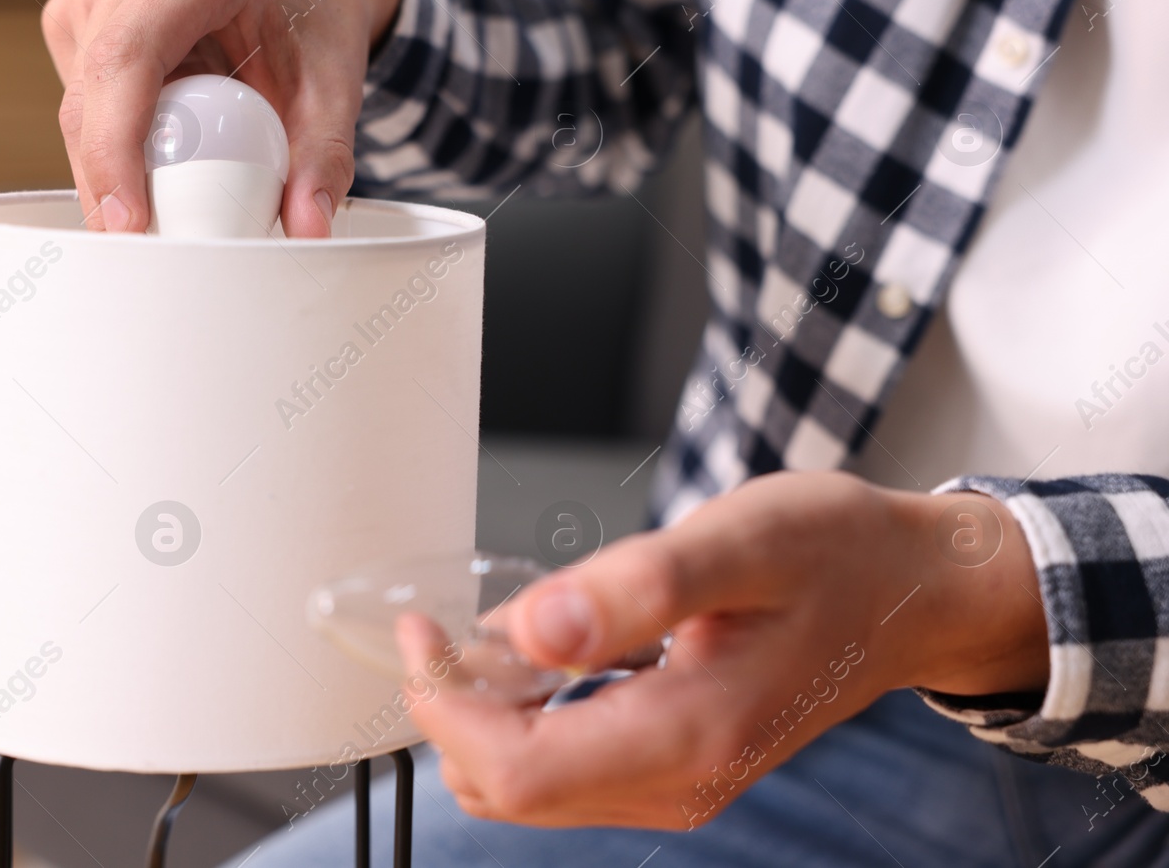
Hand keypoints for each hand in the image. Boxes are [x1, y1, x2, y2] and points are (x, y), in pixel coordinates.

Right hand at [40, 0, 400, 233]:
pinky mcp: (81, 14)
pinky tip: (157, 144)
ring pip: (76, 101)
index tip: (127, 221)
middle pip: (91, 90)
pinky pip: (78, 98)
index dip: (114, 147)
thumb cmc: (316, 20)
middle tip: (146, 249)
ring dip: (108, 164)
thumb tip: (306, 230)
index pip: (127, 58)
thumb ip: (326, 159)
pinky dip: (109, 141)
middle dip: (106, 181)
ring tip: (170, 191)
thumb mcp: (338, 86)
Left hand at [397, 470, 1048, 829]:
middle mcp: (682, 780)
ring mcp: (681, 782)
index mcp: (692, 733)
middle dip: (452, 717)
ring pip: (532, 791)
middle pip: (511, 792)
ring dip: (484, 722)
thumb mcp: (739, 542)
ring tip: (480, 637)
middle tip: (437, 630)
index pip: (518, 771)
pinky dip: (525, 723)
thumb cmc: (835, 554)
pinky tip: (535, 656)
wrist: (911, 592)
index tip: (424, 632)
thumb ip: (634, 587)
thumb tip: (529, 629)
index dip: (447, 709)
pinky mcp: (678, 766)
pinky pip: (568, 771)